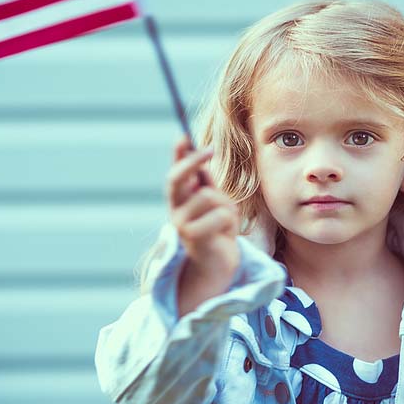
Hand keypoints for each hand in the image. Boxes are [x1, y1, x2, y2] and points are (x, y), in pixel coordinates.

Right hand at [166, 134, 240, 278]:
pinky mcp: (193, 237)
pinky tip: (225, 234)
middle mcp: (175, 210)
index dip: (177, 155)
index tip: (184, 136)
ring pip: (209, 196)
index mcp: (180, 200)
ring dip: (225, 206)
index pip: (175, 172)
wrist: (217, 266)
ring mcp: (181, 223)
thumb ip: (207, 185)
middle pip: (178, 177)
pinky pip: (219, 215)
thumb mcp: (214, 204)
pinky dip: (229, 222)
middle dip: (193, 161)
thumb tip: (202, 161)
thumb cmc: (217, 232)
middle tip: (210, 150)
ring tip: (226, 221)